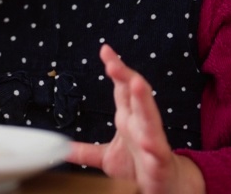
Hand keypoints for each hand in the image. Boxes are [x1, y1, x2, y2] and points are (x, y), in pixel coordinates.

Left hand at [66, 45, 204, 193]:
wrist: (167, 187)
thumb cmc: (141, 168)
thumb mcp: (108, 158)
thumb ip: (86, 151)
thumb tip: (63, 148)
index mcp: (129, 119)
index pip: (122, 88)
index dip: (116, 68)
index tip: (105, 50)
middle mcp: (141, 125)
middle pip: (135, 95)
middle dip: (126, 76)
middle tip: (113, 63)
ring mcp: (152, 142)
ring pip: (150, 117)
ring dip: (143, 100)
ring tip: (136, 84)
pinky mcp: (160, 162)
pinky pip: (157, 151)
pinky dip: (154, 145)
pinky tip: (148, 139)